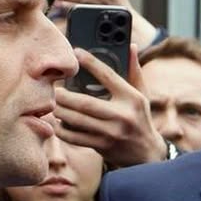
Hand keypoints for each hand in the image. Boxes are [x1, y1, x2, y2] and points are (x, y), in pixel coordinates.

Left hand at [54, 45, 166, 167]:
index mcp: (131, 98)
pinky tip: (57, 124)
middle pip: (85, 103)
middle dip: (65, 96)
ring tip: (53, 105)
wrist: (146, 154)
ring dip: (61, 112)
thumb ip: (134, 71)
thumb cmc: (140, 118)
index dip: (91, 62)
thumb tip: (131, 46)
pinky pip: (76, 138)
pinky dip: (63, 131)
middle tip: (54, 90)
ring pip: (78, 121)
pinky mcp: (102, 146)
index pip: (108, 76)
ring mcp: (111, 133)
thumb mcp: (141, 94)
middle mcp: (122, 115)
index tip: (76, 53)